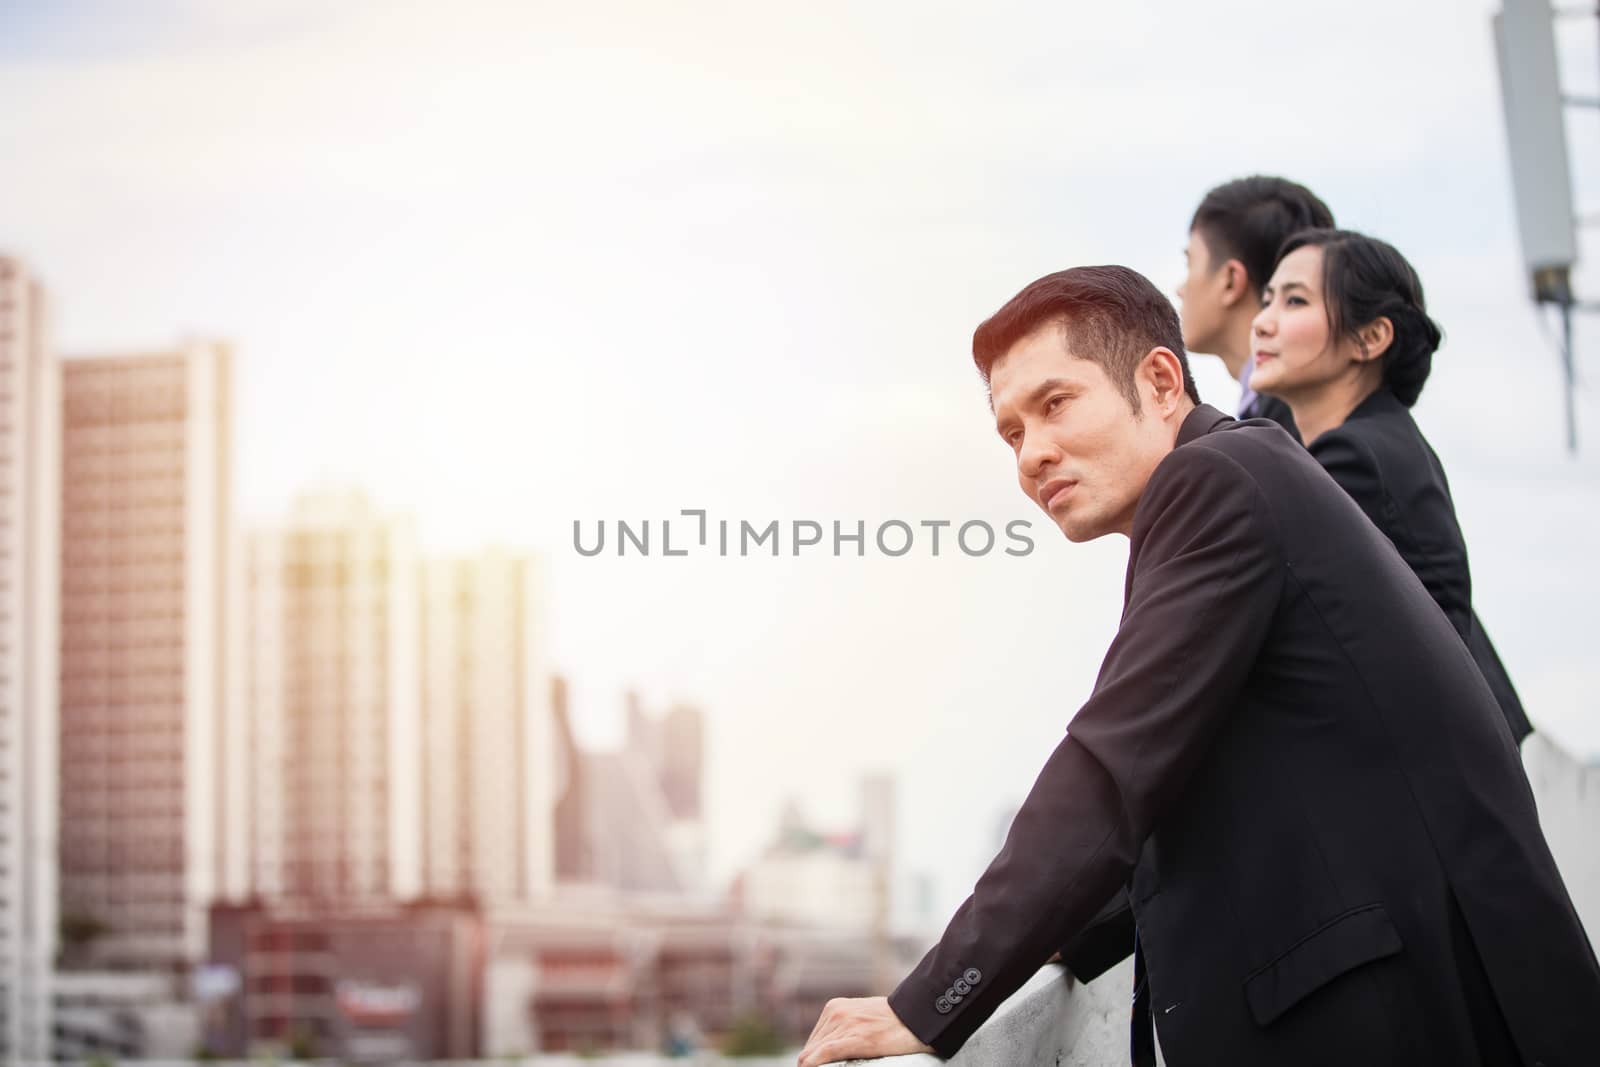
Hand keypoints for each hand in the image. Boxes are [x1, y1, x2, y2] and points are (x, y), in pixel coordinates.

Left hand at [797, 996, 933, 1066]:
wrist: (916, 1017)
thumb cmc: (891, 1021)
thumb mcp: (860, 1017)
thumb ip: (843, 1028)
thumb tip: (828, 1049)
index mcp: (835, 1007)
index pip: (814, 1041)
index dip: (812, 1058)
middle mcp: (836, 1013)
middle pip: (812, 1048)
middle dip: (811, 1063)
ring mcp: (846, 1024)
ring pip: (815, 1052)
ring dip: (813, 1065)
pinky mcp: (857, 1038)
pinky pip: (826, 1052)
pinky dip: (815, 1063)